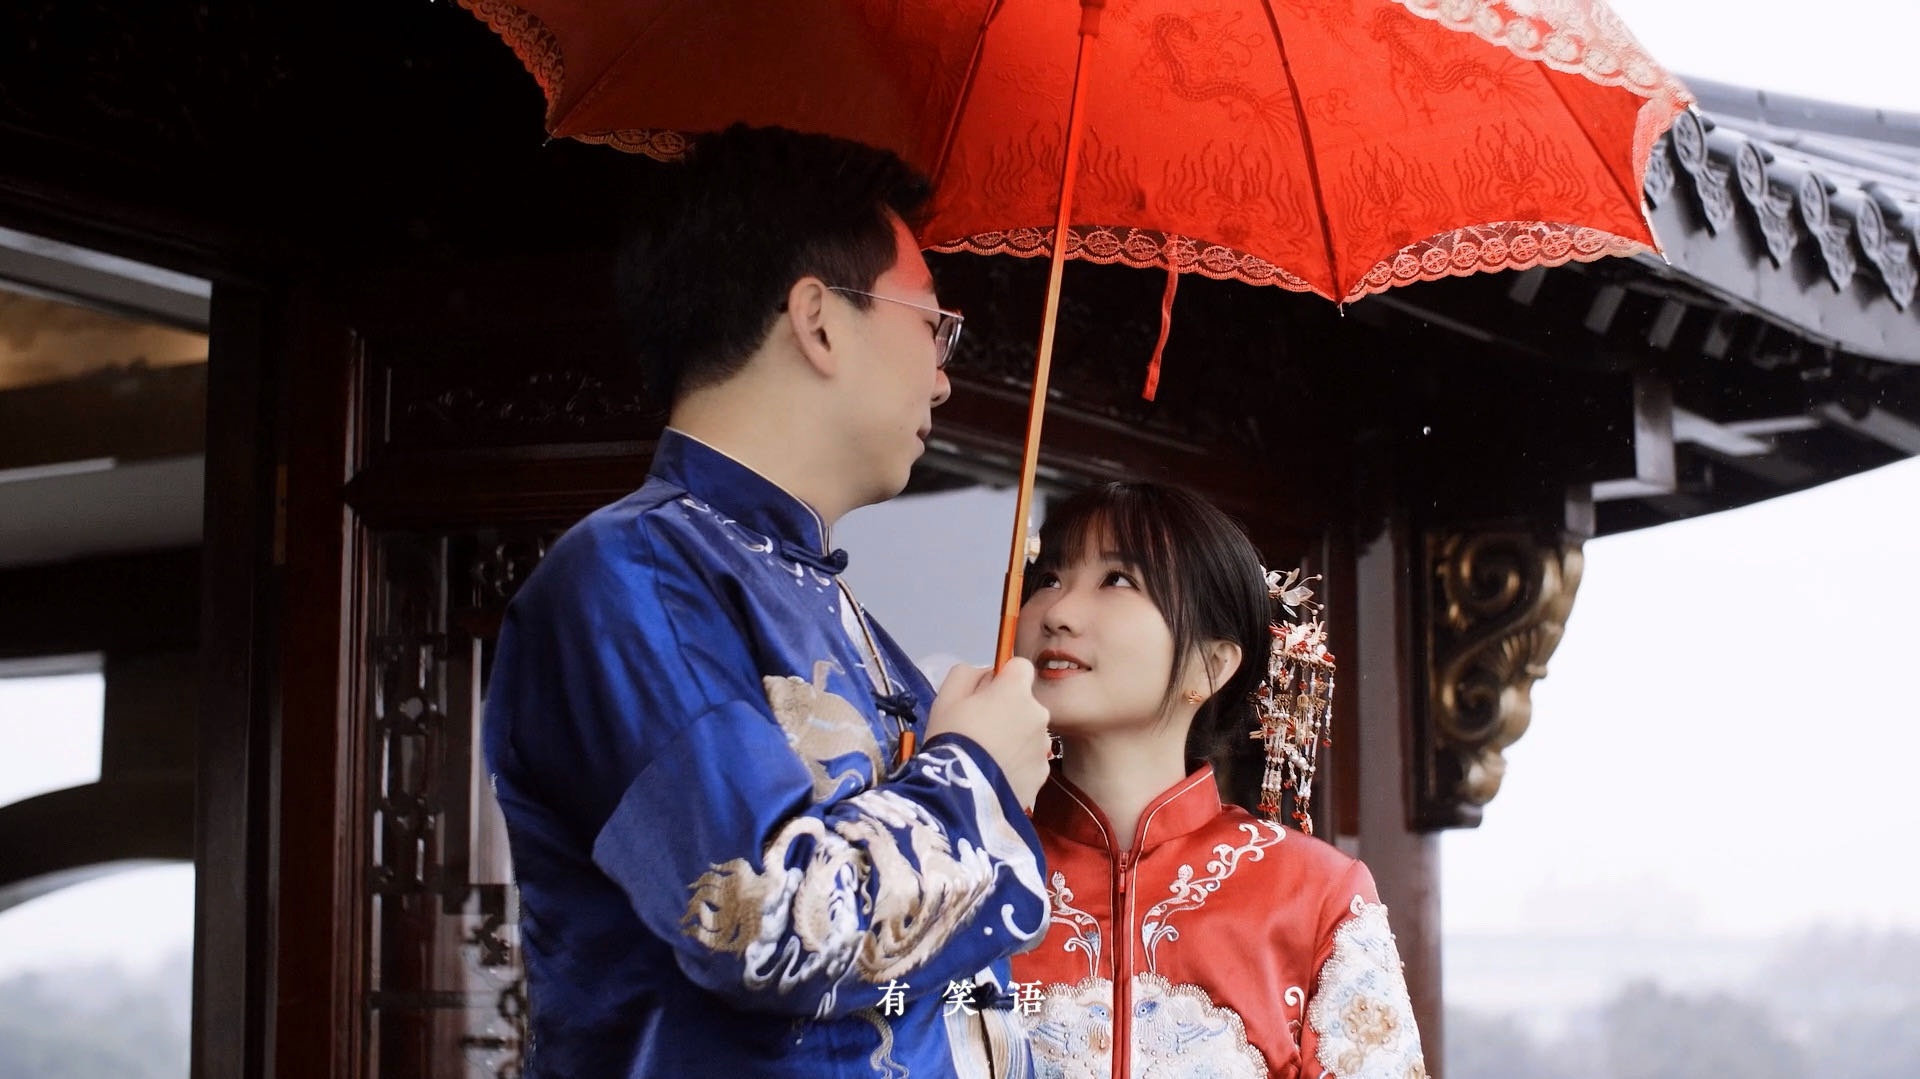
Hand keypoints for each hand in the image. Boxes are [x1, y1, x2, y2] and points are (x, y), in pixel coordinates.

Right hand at [925, 658, 1050, 809]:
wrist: (963, 794)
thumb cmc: (952, 739)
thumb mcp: (946, 697)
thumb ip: (968, 674)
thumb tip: (987, 675)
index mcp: (1016, 690)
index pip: (1021, 666)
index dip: (1003, 677)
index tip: (986, 693)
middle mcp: (1039, 714)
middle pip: (1025, 703)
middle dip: (1008, 711)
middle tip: (980, 731)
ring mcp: (1044, 746)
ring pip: (1030, 733)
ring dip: (1015, 739)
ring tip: (988, 758)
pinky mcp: (1042, 775)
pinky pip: (1030, 760)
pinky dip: (1018, 764)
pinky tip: (996, 776)